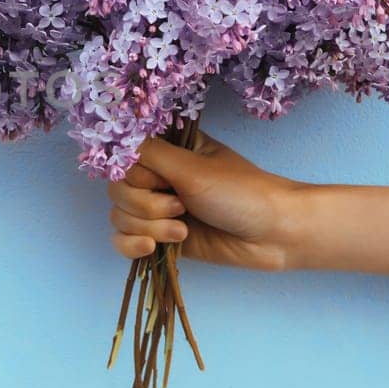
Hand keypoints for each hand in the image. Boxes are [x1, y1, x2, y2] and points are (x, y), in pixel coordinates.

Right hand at [106, 131, 301, 270]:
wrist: (273, 235)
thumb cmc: (241, 193)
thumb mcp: (193, 168)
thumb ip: (151, 154)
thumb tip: (115, 139)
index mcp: (167, 150)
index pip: (123, 158)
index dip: (136, 174)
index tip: (162, 180)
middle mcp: (159, 177)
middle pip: (117, 190)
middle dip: (145, 205)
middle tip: (181, 207)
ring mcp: (158, 209)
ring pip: (120, 216)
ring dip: (149, 227)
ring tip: (183, 231)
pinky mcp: (160, 238)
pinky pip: (123, 241)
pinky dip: (132, 246)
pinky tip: (153, 248)